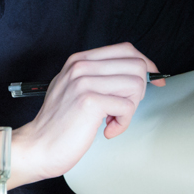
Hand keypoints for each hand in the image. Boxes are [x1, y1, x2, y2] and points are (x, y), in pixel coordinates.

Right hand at [10, 42, 163, 186]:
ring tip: (113, 118)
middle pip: (136, 65)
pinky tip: (108, 129)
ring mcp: (84, 82)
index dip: (146, 64)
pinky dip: (123, 123)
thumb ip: (98, 77)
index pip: (125, 49)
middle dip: (139, 90)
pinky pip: (127, 107)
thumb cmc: (60, 122)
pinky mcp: (89, 101)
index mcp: (78, 60)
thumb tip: (135, 75)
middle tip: (123, 107)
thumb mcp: (73, 88)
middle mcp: (80, 66)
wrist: (40, 144)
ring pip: (136, 85)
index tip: (153, 80)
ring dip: (131, 107)